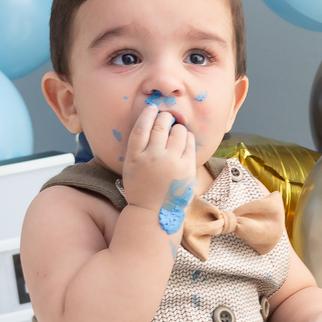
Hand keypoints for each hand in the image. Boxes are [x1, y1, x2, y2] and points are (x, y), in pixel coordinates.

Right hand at [121, 104, 195, 223]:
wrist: (154, 214)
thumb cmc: (142, 189)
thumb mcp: (132, 167)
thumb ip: (140, 147)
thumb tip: (153, 122)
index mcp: (135, 156)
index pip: (141, 127)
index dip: (147, 114)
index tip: (152, 108)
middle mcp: (153, 157)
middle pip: (160, 125)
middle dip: (165, 117)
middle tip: (167, 118)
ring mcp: (171, 162)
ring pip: (178, 131)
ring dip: (178, 127)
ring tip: (176, 131)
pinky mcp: (186, 168)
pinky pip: (189, 143)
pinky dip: (188, 137)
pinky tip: (185, 139)